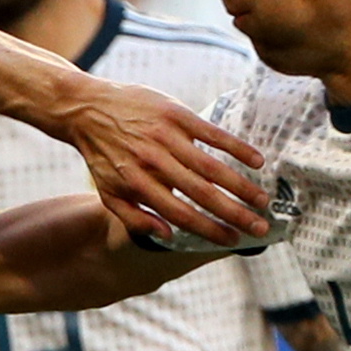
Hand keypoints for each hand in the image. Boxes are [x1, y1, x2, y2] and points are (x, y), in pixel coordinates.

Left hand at [60, 78, 267, 245]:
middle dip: (234, 213)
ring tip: (263, 201)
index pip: (181, 215)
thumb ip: (136, 219)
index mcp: (139, 186)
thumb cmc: (101, 156)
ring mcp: (167, 136)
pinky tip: (257, 161)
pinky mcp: (176, 114)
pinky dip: (236, 147)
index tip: (233, 241)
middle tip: (260, 228)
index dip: (209, 230)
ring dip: (241, 185)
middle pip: (202, 194)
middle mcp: (154, 163)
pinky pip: (212, 133)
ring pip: (211, 166)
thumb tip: (169, 237)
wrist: (86, 109)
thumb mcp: (108, 193)